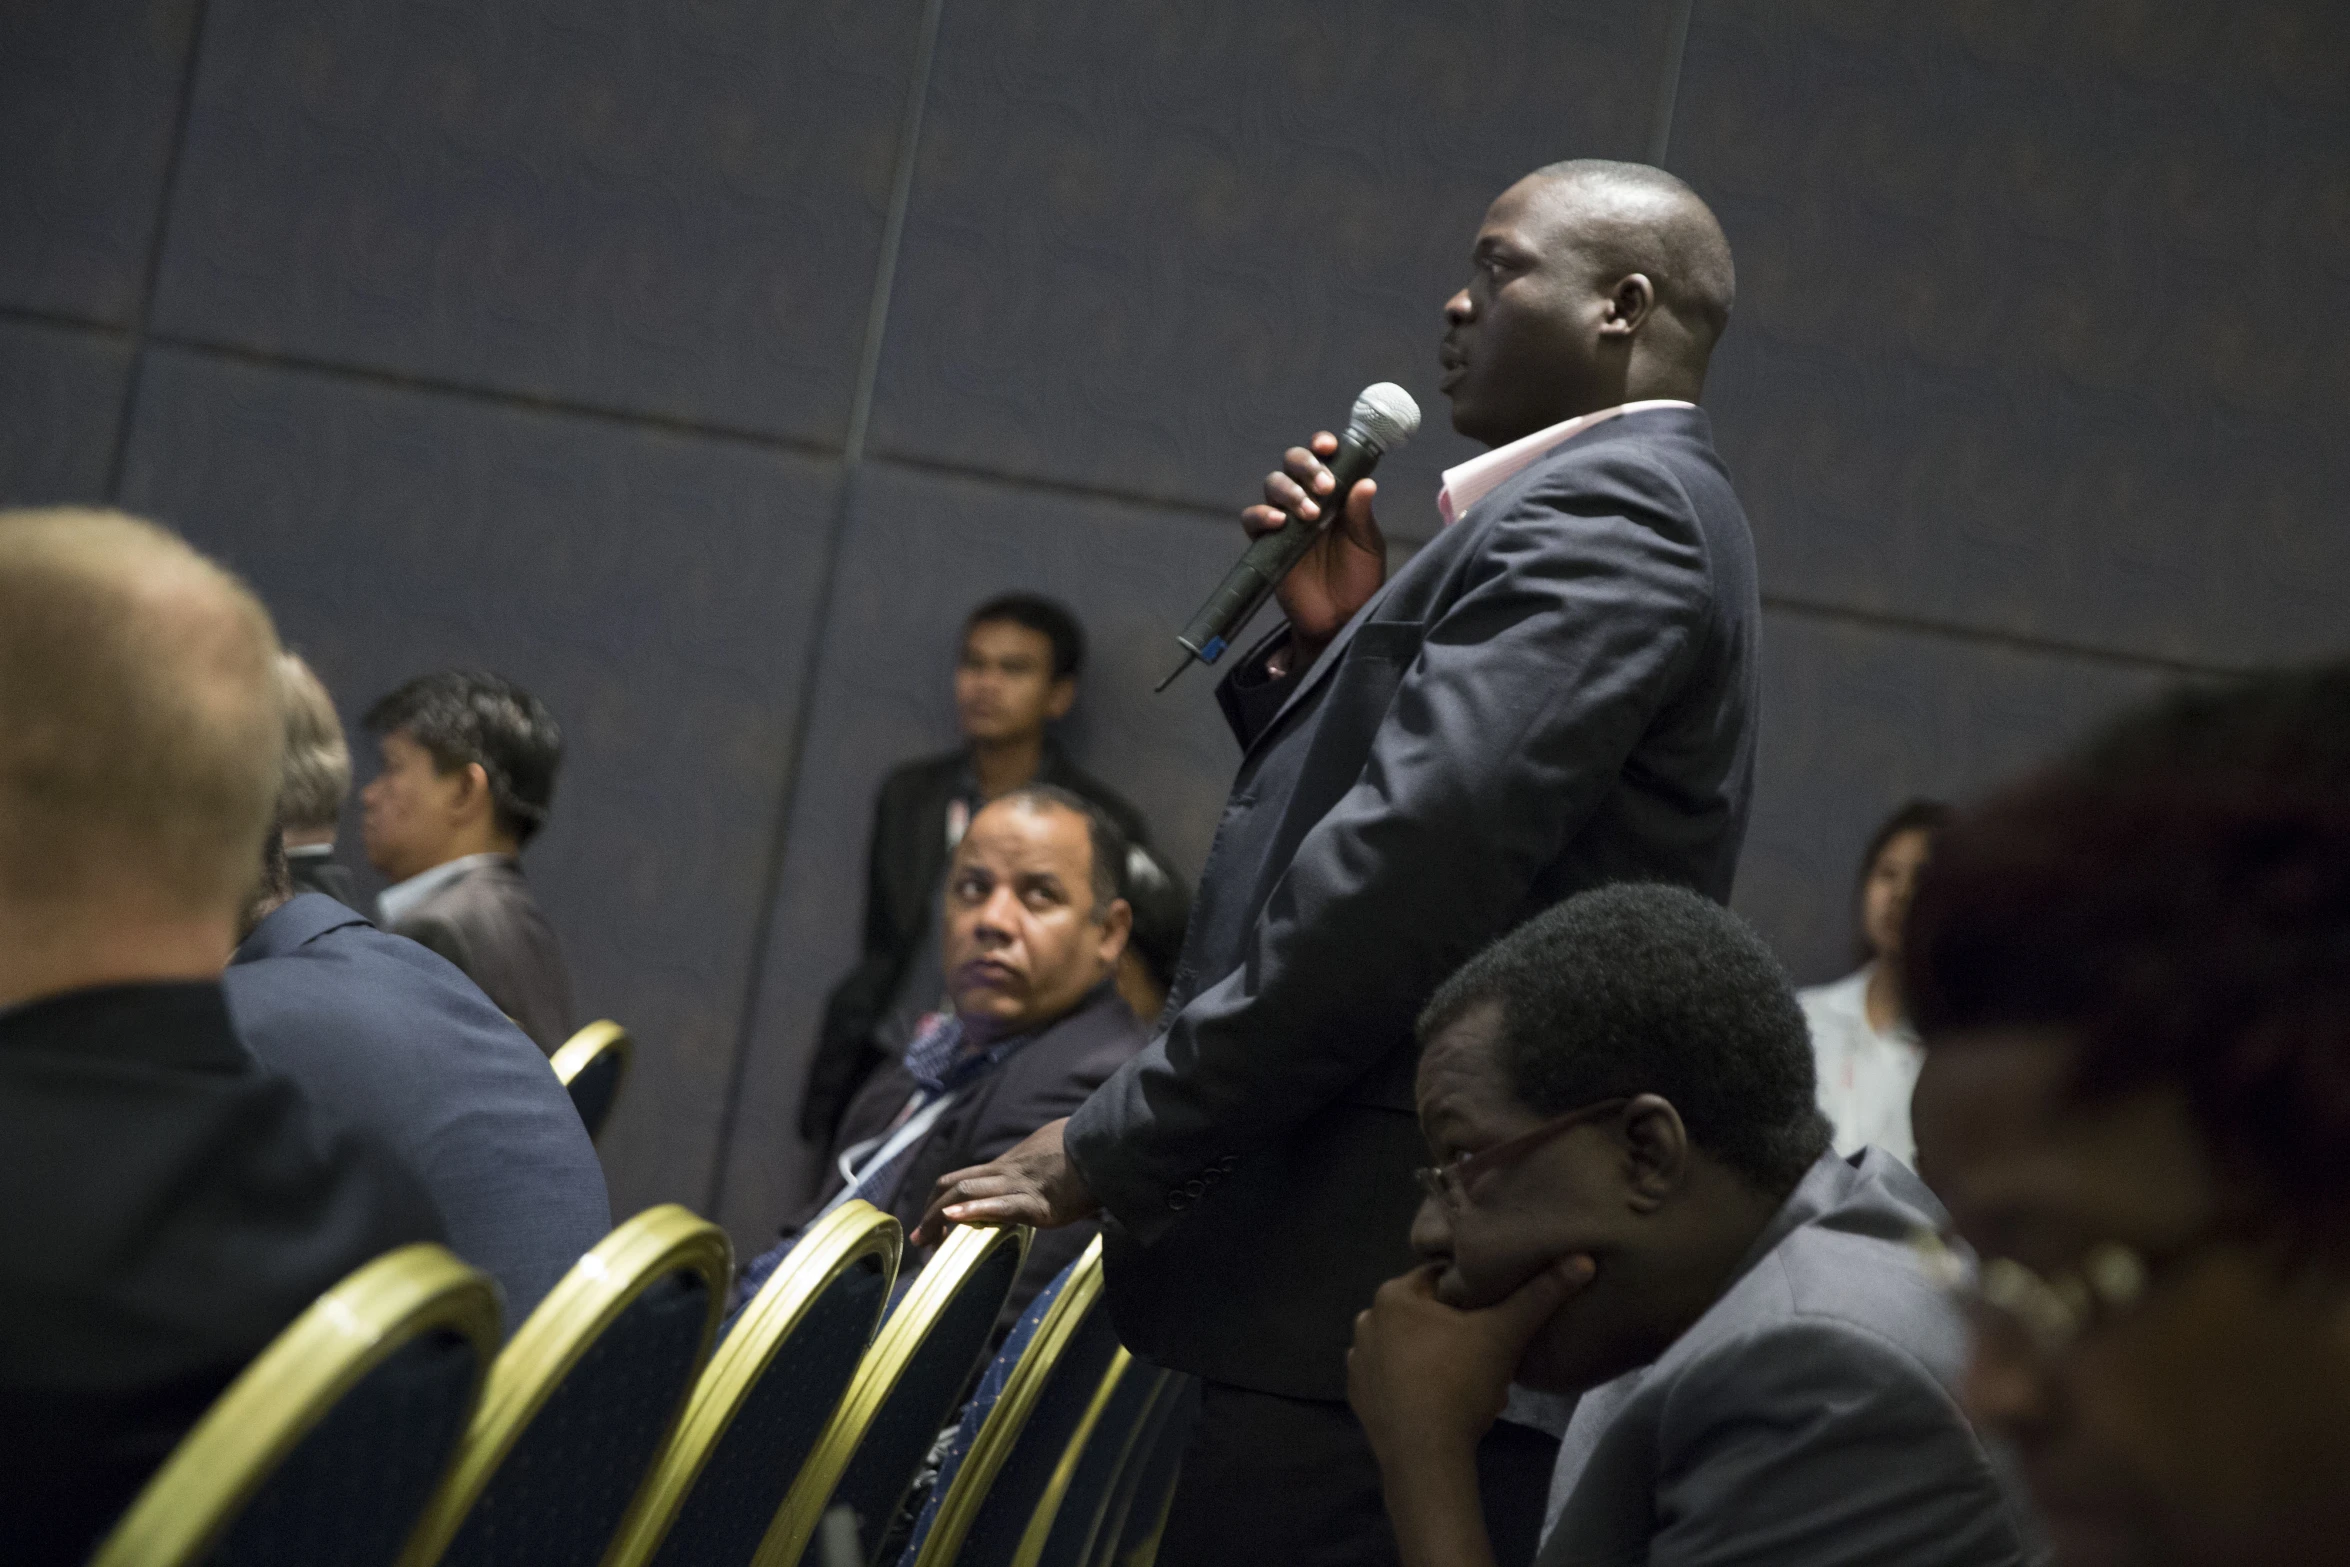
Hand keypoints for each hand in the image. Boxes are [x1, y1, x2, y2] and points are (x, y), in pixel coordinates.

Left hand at [910, 1118, 1100, 1245]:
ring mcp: (1020, 1186)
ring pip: (968, 1193)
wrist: (1107, 1147)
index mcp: (1008, 1165)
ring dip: (940, 1218)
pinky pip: (1001, 1206)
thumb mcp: (1050, 1156)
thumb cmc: (1085, 1151)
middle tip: (919, 1241)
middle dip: (931, 1214)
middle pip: (954, 1186)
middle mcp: (1006, 1173)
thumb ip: (1036, 1167)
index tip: (930, 1221)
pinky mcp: (1038, 1203)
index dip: (939, 1198)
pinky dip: (975, 1211)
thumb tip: (1039, 1176)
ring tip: (927, 1241)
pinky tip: (956, 1219)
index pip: (961, 1178)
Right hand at [1243, 431, 1385, 656]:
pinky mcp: (1266, 543)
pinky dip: (1262, 515)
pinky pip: (1253, 519)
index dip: (1321, 446)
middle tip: (1324, 487)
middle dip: (1305, 466)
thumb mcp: (1367, 545)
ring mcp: (1285, 520)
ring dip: (1289, 491)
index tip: (1328, 446)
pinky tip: (1280, 523)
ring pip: (1273, 485)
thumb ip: (1361, 514)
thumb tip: (1365, 482)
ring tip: (1310, 513)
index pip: (1323, 458)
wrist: (1340, 619)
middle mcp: (1307, 500)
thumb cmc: (1358, 579)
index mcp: (1334, 494)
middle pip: (1292, 464)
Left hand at [1347, 1256, 1594, 1464]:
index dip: (1473, 1292)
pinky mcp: (1358, 1395)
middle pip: (1425, 1314)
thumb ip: (1540, 1295)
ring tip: (1469, 1380)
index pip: (1440, 1278)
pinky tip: (1440, 1400)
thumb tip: (1581, 1260)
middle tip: (1487, 1352)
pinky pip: (1394, 1377)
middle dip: (1455, 1329)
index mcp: (1393, 1295)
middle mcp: (1367, 1319)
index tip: (1496, 1312)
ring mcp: (1357, 1360)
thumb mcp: (1505, 1334)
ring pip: (1410, 1346)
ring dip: (1435, 1357)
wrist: (1424, 1457)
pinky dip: (1414, 1383)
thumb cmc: (1459, 1384)